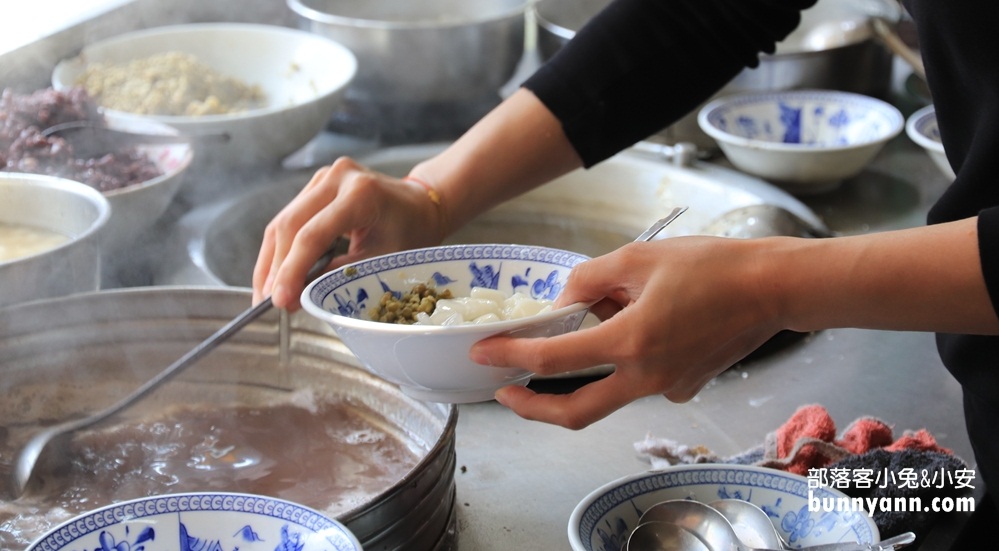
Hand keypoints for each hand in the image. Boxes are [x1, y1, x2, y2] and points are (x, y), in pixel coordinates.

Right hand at [252, 156, 444, 309]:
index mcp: (360, 193)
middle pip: (290, 225)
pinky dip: (280, 249)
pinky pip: (289, 218)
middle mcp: (337, 177)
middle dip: (277, 269)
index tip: (279, 301)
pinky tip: (276, 275)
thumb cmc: (410, 231)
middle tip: (269, 303)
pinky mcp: (315, 185)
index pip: (313, 235)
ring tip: (267, 295)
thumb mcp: (381, 258)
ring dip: (272, 261)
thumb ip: (340, 274)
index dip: (292, 270)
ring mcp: (323, 177)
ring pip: (283, 221)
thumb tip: (297, 296)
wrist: (420, 204)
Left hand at [474, 236, 783, 428]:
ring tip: (602, 314)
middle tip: (504, 392)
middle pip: (575, 411)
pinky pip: (641, 379)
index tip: (484, 354)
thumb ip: (589, 280)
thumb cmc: (712, 266)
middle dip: (532, 407)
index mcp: (631, 342)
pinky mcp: (684, 389)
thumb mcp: (638, 257)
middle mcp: (647, 378)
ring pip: (608, 392)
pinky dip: (627, 358)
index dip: (511, 356)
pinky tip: (646, 321)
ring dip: (588, 366)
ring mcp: (668, 390)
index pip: (553, 360)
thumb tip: (563, 303)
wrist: (774, 288)